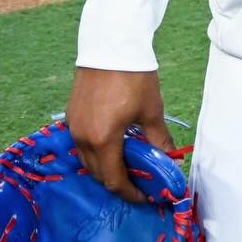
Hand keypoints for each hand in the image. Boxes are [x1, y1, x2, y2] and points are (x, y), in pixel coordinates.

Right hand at [65, 67, 173, 203]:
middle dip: (119, 182)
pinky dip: (96, 151)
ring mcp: (73, 127)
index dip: (130, 193)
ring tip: (129, 164)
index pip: (114, 180)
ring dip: (106, 167)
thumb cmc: (134, 77)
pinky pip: (81, 144)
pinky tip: (113, 145)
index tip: (145, 196)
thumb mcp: (151, 111)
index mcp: (103, 140)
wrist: (111, 46)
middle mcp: (82, 138)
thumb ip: (159, 140)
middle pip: (98, 174)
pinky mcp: (71, 116)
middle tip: (140, 181)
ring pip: (87, 160)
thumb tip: (171, 160)